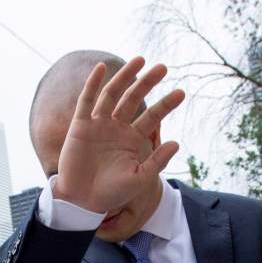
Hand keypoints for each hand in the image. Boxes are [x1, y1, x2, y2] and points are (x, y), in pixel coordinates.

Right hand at [54, 56, 184, 212]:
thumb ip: (157, 161)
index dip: (166, 105)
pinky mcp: (80, 126)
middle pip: (133, 99)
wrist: (83, 202)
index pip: (152, 117)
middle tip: (163, 68)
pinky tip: (101, 68)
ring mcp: (98, 124)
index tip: (181, 93)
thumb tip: (177, 143)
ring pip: (112, 94)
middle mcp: (116, 128)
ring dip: (125, 76)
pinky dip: (93, 84)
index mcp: (132, 140)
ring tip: (140, 60)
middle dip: (147, 83)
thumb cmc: (112, 193)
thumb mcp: (140, 178)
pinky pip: (86, 101)